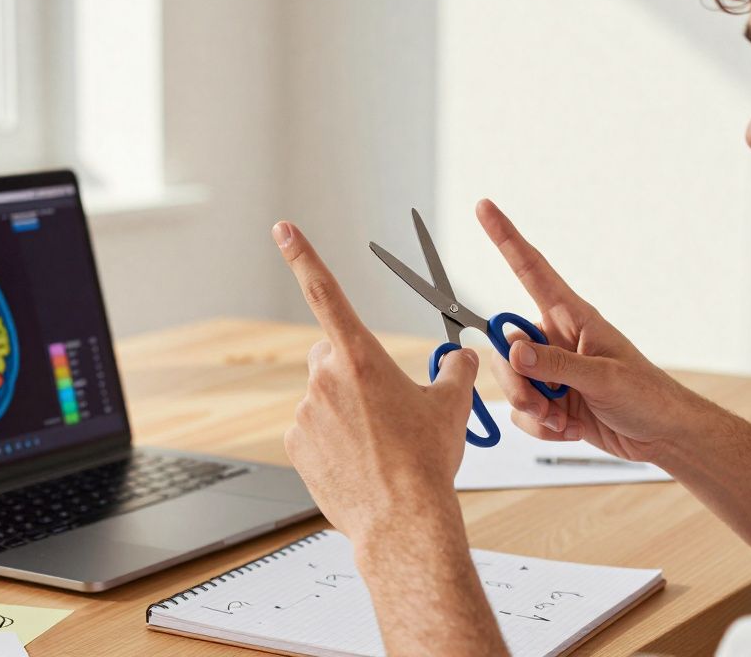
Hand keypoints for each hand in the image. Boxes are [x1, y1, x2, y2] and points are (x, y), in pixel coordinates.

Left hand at [272, 220, 480, 542]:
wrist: (403, 520)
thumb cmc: (426, 461)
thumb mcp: (453, 407)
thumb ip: (458, 371)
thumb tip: (467, 355)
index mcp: (361, 357)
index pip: (326, 291)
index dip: (303, 255)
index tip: (282, 229)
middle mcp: (327, 379)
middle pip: (331, 355)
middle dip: (351, 369)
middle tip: (383, 402)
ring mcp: (307, 414)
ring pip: (323, 396)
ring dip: (345, 410)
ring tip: (378, 444)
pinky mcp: (296, 445)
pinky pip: (313, 430)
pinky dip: (332, 440)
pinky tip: (359, 461)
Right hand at [476, 199, 704, 462]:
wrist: (662, 435)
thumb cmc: (647, 395)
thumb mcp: (604, 378)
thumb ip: (556, 364)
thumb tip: (514, 351)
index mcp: (572, 317)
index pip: (531, 269)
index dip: (505, 238)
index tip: (485, 207)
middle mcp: (556, 339)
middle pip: (506, 346)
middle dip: (516, 380)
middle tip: (541, 401)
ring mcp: (551, 371)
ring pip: (510, 382)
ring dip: (530, 407)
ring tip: (560, 417)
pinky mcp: (550, 400)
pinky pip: (520, 411)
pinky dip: (537, 425)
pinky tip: (565, 427)